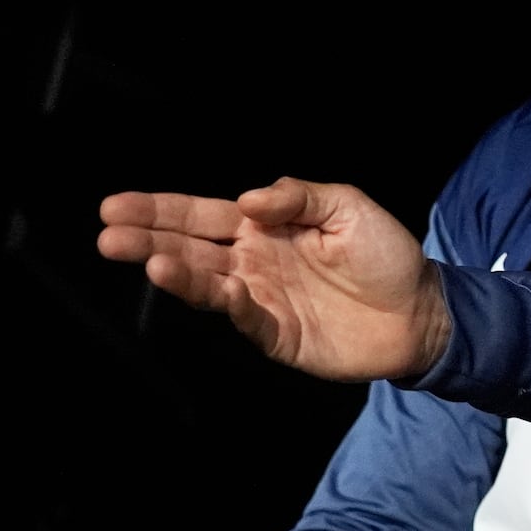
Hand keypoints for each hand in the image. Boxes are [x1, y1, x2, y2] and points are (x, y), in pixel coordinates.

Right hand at [97, 178, 451, 381]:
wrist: (422, 312)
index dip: (158, 210)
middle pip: (189, 248)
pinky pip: (245, 317)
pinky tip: (209, 287)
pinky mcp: (277, 334)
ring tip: (143, 261)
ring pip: (207, 283)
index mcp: (263, 226)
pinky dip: (227, 302)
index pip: (200, 215)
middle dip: (147, 239)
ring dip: (174, 273)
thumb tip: (248, 199)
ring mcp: (262, 299)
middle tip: (107, 235)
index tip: (115, 206)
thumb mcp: (348, 207)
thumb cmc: (387, 255)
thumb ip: (298, 196)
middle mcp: (253, 261)